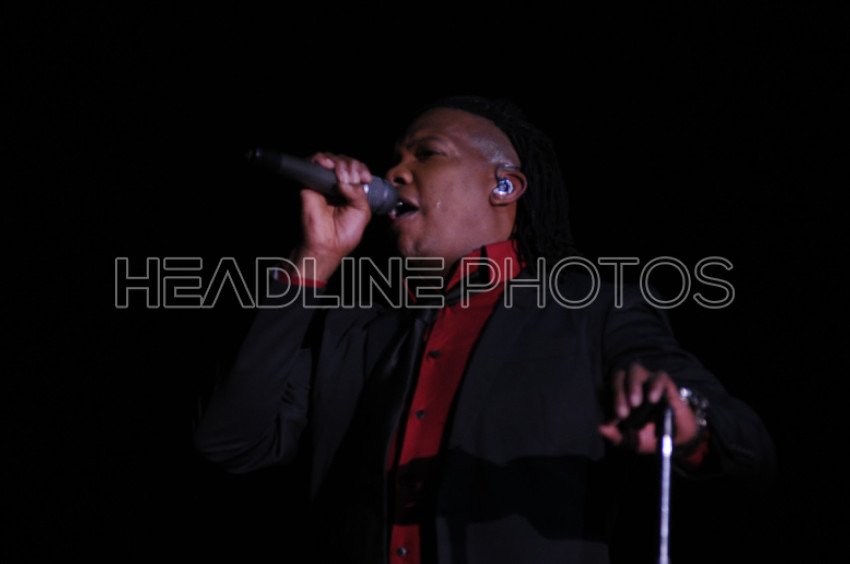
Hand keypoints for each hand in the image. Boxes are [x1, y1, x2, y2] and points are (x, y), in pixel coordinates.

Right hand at [290, 152, 372, 280]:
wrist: (328, 244)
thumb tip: (347, 179)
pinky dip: (322, 159)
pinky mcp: (309, 183)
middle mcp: (337, 184)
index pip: (357, 169)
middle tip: (354, 178)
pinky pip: (313, 162)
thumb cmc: (345, 232)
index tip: (366, 178)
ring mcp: (323, 183)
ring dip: (340, 163)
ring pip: (331, 159)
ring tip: (343, 175)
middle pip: (345, 161)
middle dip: (352, 165)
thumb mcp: (362, 211)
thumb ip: (359, 193)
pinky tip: (329, 167)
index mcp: (352, 190)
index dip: (362, 169)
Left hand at [598, 362, 700, 453]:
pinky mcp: (665, 383)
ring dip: (632, 384)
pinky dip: (655, 385)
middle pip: (617, 376)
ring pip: (635, 369)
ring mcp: (647, 381)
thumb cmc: (648, 437)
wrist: (676, 440)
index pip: (605, 389)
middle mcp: (630, 385)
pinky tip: (653, 399)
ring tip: (635, 404)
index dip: (605, 402)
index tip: (613, 421)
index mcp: (618, 397)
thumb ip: (614, 436)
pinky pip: (659, 376)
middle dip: (617, 393)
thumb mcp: (630, 441)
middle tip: (623, 413)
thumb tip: (601, 428)